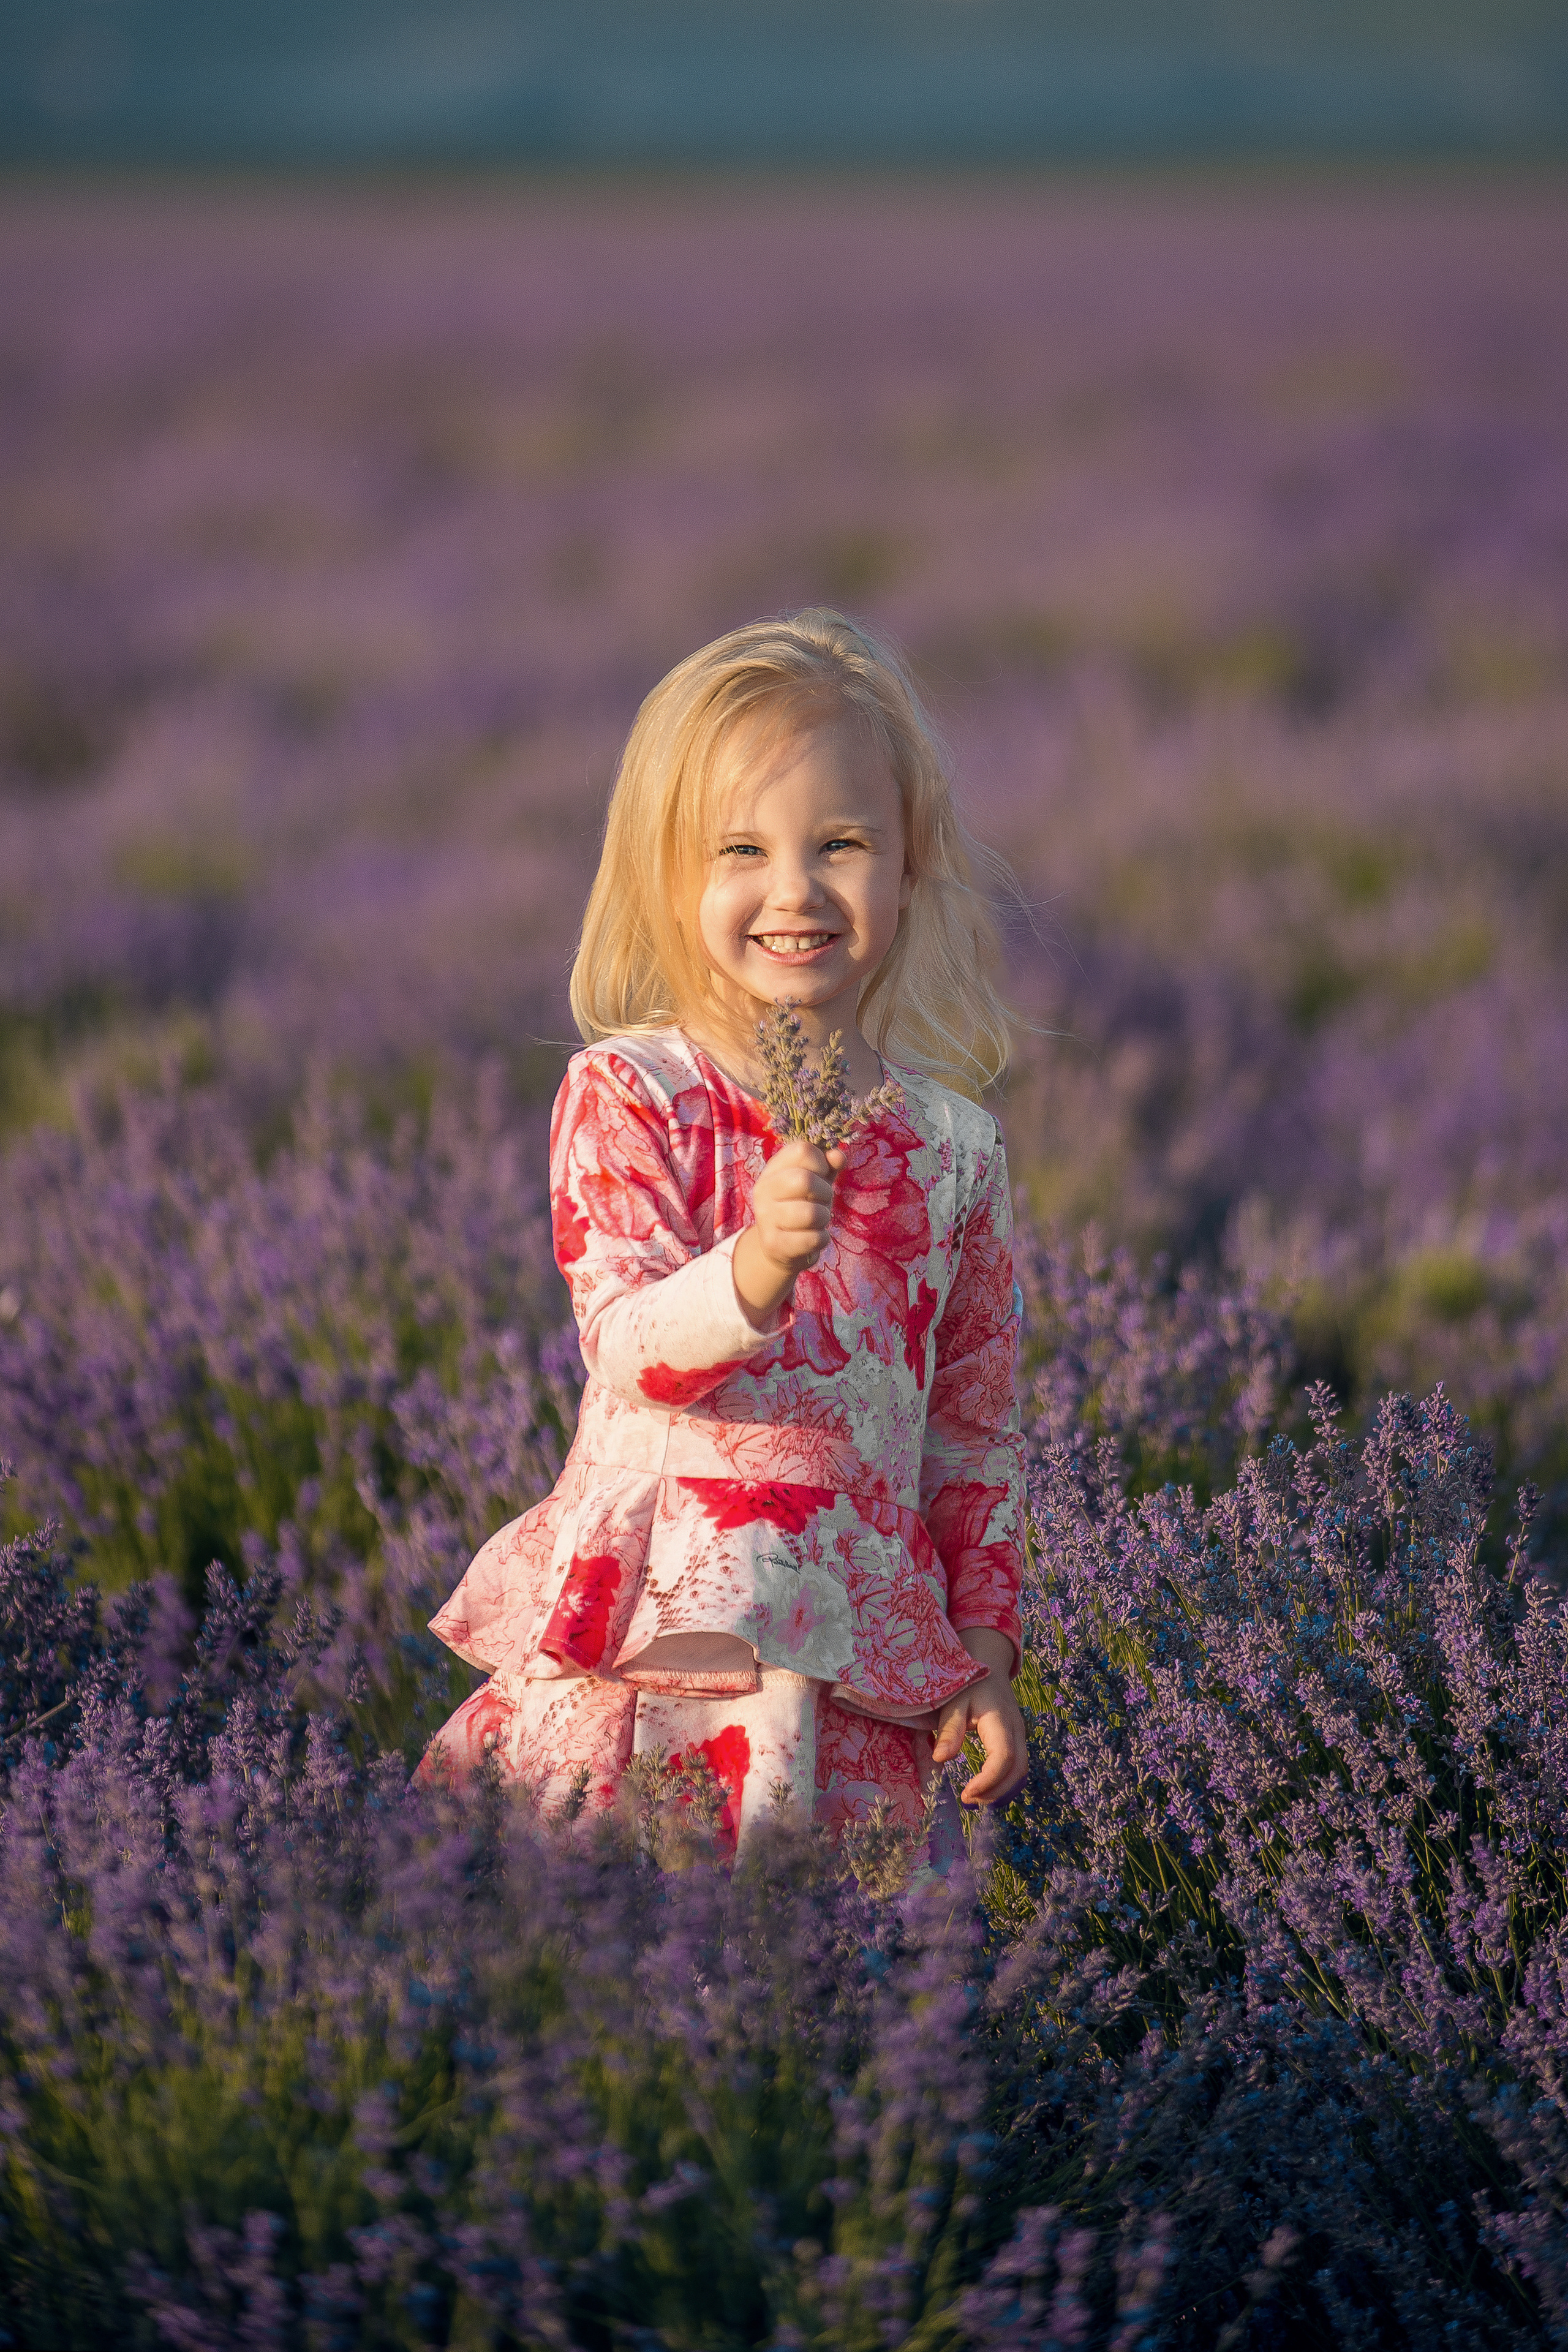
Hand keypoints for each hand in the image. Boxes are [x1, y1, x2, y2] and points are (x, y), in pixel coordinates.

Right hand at [733, 1138, 846, 1324]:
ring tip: (816, 1221)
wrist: (780, 1247)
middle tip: (822, 1201)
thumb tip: (838, 1155)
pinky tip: (813, 1238)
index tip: (821, 1175)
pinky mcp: (773, 1244)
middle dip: (825, 1192)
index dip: (821, 1162)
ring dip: (824, 1218)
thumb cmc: (802, 1206)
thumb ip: (829, 1166)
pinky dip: (821, 1239)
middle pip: (804, 1180)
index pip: (802, 1150)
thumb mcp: (817, 1181)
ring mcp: (765, 1217)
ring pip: (811, 1214)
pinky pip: (812, 1239)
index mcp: (774, 1168)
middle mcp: (764, 1189)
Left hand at [932, 1627, 1028, 1806]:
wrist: (988, 1664)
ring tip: (975, 1798)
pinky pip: (1018, 1767)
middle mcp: (1016, 1729)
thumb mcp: (953, 1701)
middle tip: (969, 1800)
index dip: (989, 1780)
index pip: (1004, 1757)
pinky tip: (985, 1789)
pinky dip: (1005, 1783)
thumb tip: (941, 1759)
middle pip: (1018, 1770)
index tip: (966, 1793)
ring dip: (1002, 1790)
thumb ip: (949, 1729)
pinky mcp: (1017, 1740)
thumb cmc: (967, 1682)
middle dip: (996, 1791)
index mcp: (1000, 1719)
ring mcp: (1020, 1735)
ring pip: (1021, 1771)